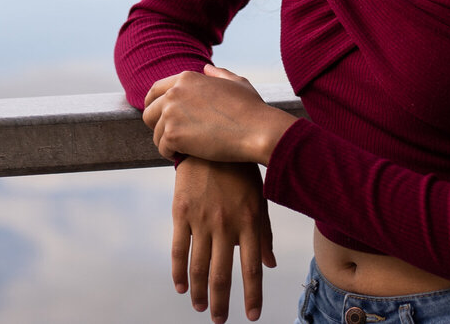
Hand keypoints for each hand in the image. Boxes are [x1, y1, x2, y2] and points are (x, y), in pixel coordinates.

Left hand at [143, 65, 296, 165]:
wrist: (257, 130)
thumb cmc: (252, 108)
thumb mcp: (237, 83)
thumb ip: (218, 74)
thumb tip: (206, 68)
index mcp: (186, 78)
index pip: (155, 91)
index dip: (154, 106)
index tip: (159, 118)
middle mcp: (174, 93)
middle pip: (148, 113)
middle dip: (156, 126)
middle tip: (171, 138)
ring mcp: (172, 113)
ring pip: (155, 133)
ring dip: (166, 143)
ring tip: (182, 150)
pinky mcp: (173, 135)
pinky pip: (162, 148)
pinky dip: (171, 155)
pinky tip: (185, 156)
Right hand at [171, 158, 275, 322]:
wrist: (209, 142)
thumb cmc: (240, 172)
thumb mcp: (258, 199)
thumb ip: (264, 233)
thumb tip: (271, 264)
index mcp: (249, 222)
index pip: (252, 269)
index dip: (252, 296)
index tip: (251, 316)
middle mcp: (226, 224)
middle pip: (221, 275)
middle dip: (220, 303)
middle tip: (219, 320)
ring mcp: (202, 220)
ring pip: (199, 267)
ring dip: (199, 292)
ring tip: (200, 307)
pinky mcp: (181, 213)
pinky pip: (178, 249)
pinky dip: (178, 272)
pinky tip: (181, 287)